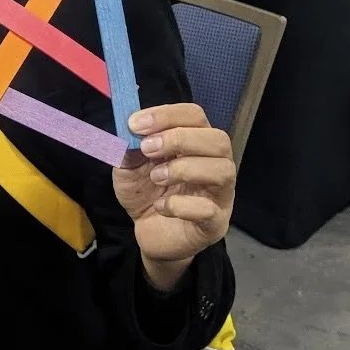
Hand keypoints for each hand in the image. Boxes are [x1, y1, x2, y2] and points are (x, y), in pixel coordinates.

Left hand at [113, 104, 234, 275]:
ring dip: (184, 168)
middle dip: (179, 138)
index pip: (194, 116)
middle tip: (147, 149)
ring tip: (156, 177)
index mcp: (195, 143)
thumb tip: (127, 131)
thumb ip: (128, 148)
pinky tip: (161, 206)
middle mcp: (215, 164)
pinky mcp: (214, 224)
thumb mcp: (128, 167)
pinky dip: (181, 206)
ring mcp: (219, 194)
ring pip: (223, 170)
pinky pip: (209, 210)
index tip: (135, 124)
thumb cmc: (146, 193)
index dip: (166, 115)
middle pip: (218, 139)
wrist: (148, 234)